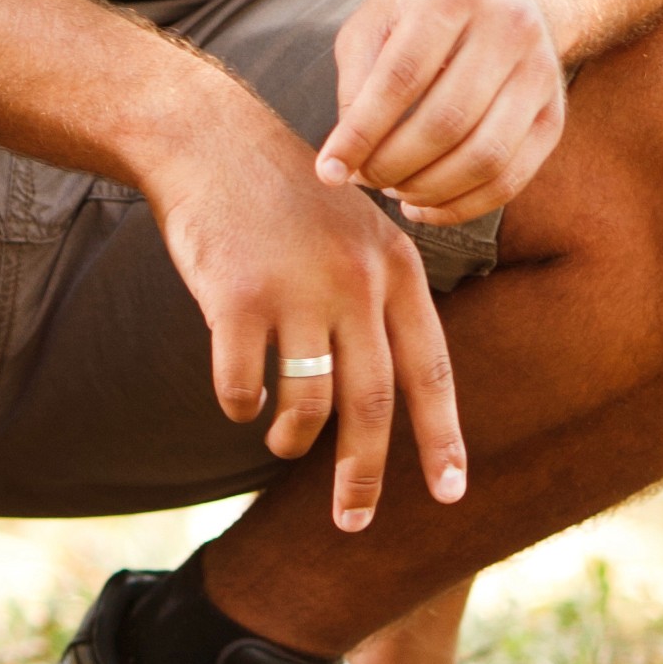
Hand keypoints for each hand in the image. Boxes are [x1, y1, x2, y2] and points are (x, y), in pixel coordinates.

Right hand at [135, 92, 467, 531]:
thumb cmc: (286, 197)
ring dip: (292, 441)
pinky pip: (243, 386)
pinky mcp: (236, 297)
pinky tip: (240, 398)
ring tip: (280, 443)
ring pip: (307, 404)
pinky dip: (242, 406)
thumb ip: (381, 299)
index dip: (442, 439)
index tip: (451, 494)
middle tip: (354, 523)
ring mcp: (296, 288)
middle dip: (364, 475)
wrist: (211, 140)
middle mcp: (355, 280)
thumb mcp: (359, 231)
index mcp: (395, 267)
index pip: (432, 370)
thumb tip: (395, 396)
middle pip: (374, 403)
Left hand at [317, 0, 565, 229]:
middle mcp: (509, 26)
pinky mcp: (554, 112)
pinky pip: (511, 177)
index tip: (329, 170)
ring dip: (429, 190)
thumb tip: (344, 161)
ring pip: (485, 156)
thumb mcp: (375, 21)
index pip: (402, 77)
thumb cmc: (420, 8)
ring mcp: (541, 71)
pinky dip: (463, 206)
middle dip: (394, 165)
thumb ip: (356, 82)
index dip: (362, 132)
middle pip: (447, 121)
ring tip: (393, 189)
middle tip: (363, 178)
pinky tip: (423, 206)